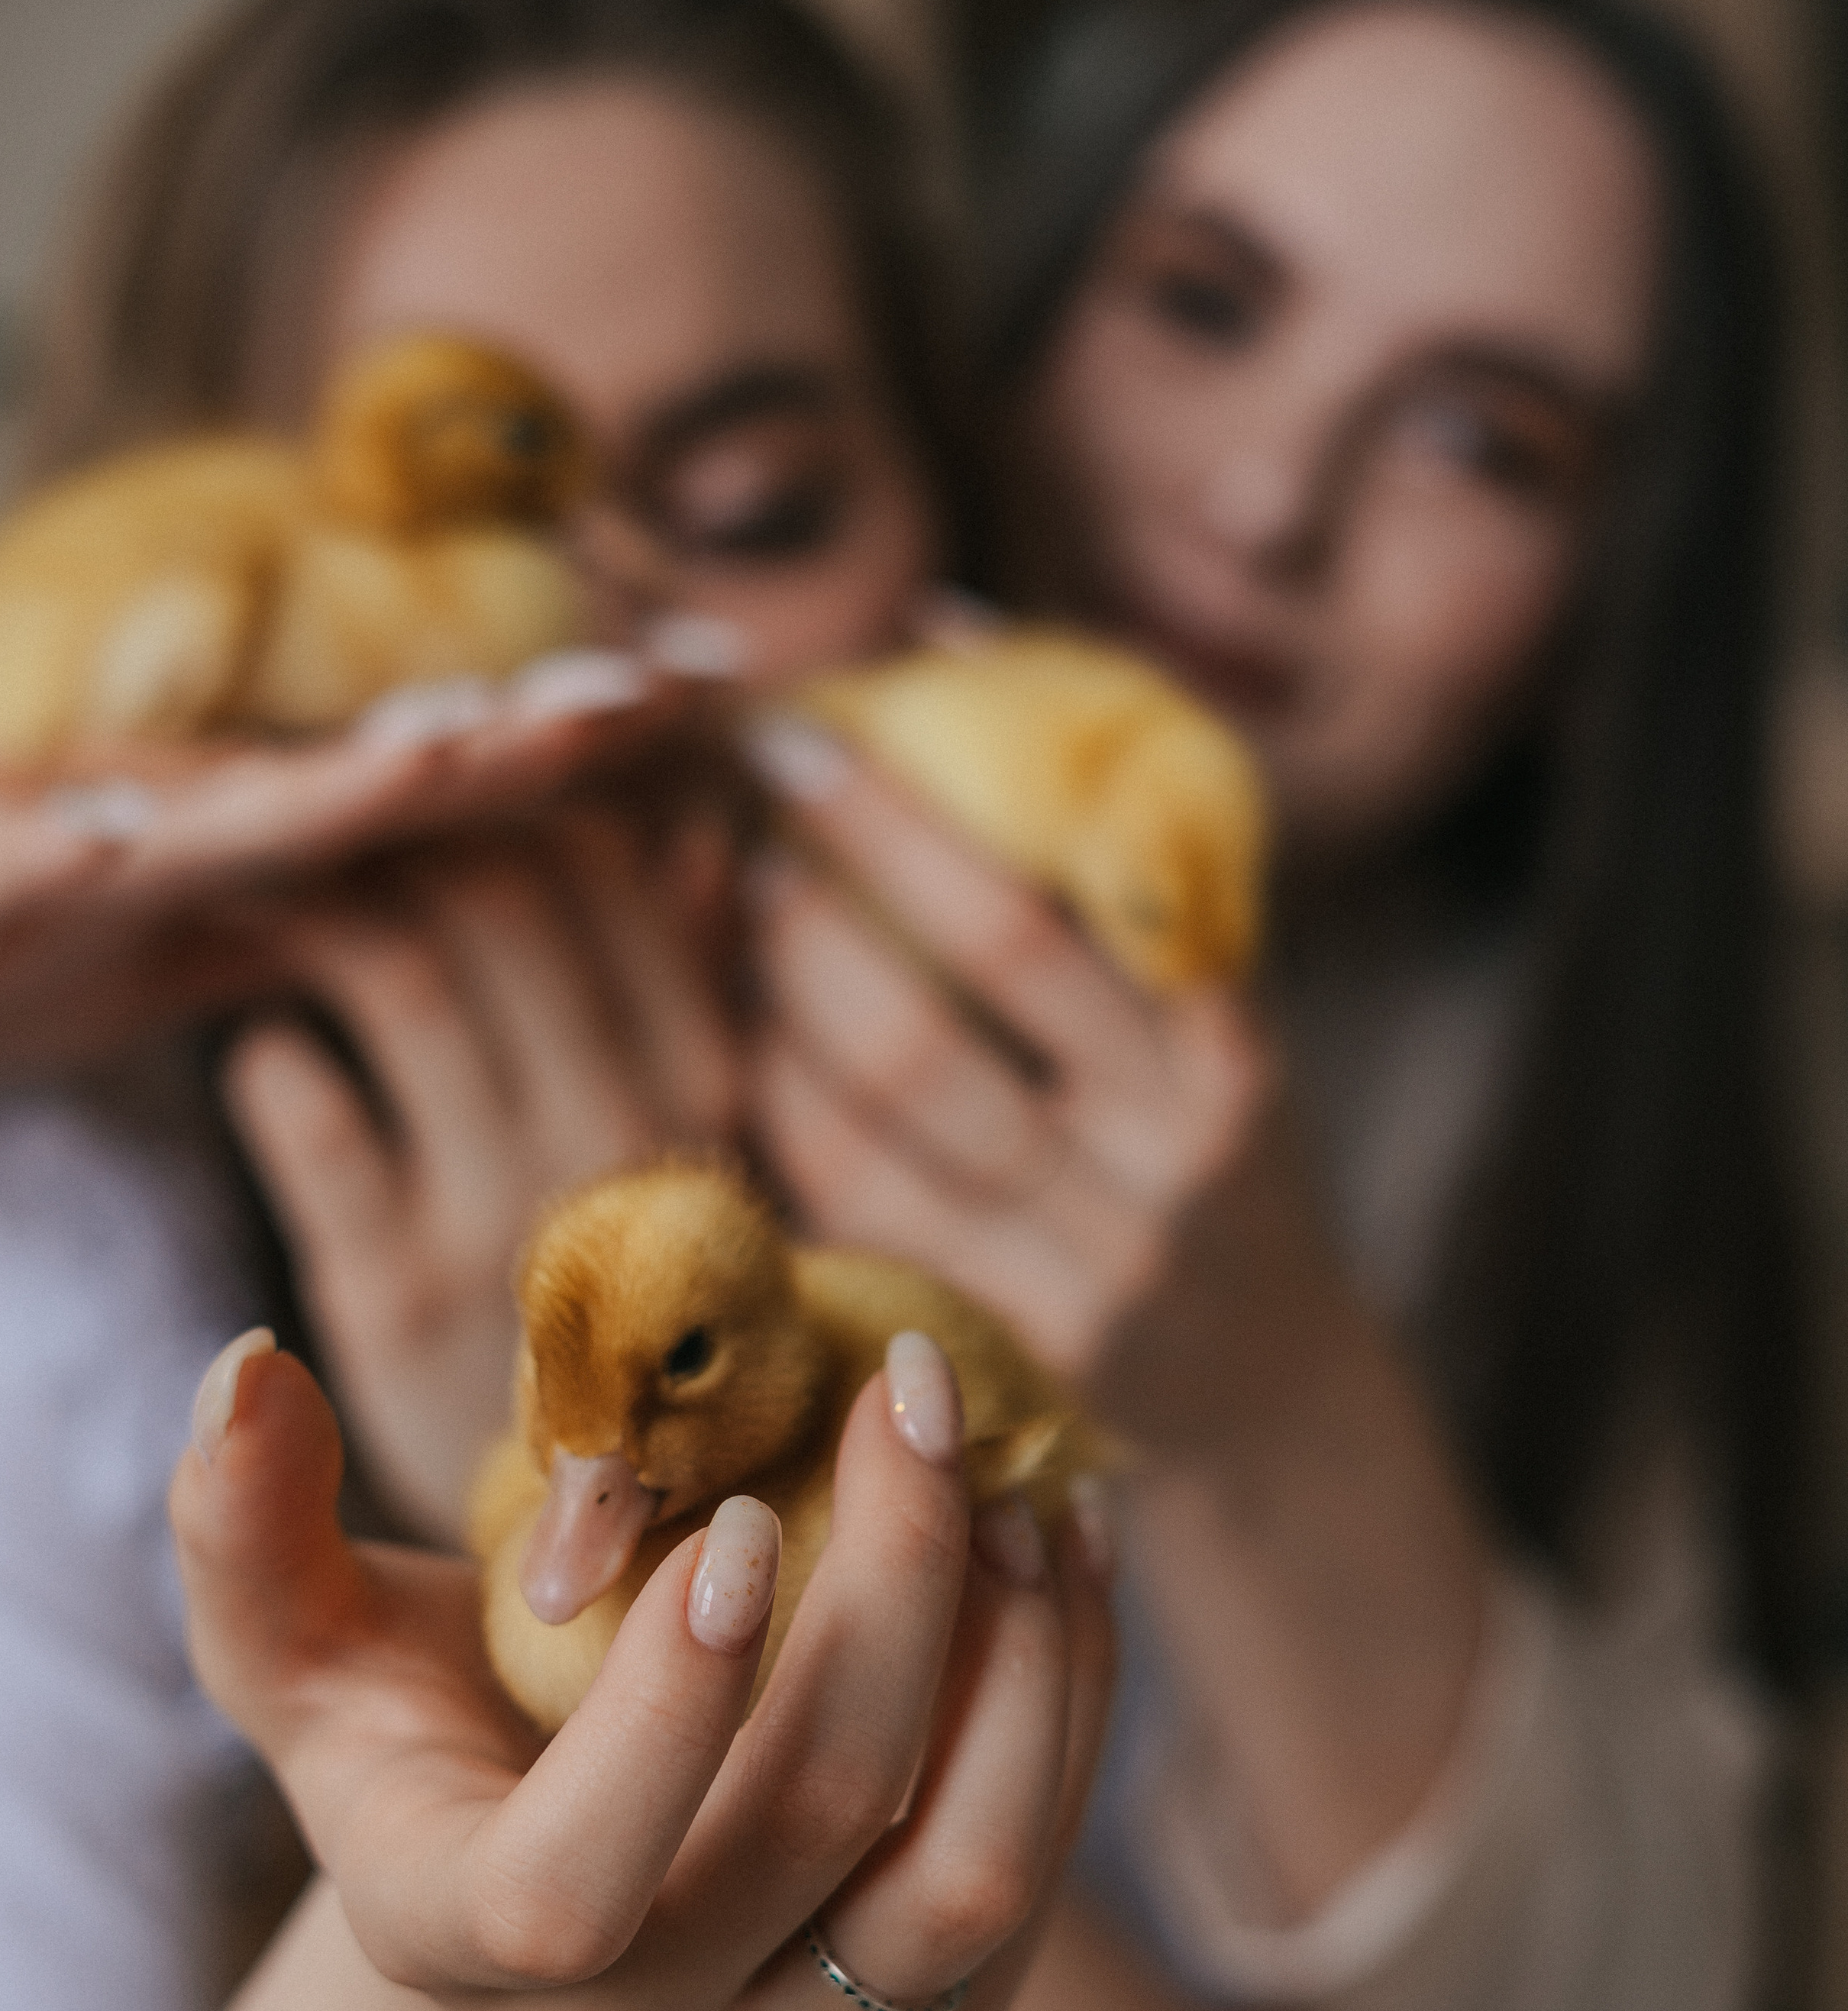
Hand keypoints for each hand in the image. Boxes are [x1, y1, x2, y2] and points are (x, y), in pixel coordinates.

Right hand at [0, 665, 715, 1091]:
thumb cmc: (5, 953)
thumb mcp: (198, 950)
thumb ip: (328, 922)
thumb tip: (483, 918)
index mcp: (264, 843)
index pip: (453, 788)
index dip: (581, 747)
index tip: (725, 707)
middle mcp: (197, 820)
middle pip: (384, 772)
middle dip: (522, 738)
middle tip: (656, 697)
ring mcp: (82, 841)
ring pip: (229, 806)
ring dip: (343, 780)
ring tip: (455, 752)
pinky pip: (15, 862)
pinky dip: (62, 841)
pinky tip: (118, 836)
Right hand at [169, 1331, 1114, 2010]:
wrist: (543, 1888)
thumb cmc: (420, 1723)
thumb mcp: (304, 1634)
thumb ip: (249, 1525)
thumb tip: (245, 1367)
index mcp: (450, 1936)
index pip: (565, 1887)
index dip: (670, 1714)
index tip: (747, 1523)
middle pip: (814, 1827)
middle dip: (898, 1585)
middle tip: (922, 1402)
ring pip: (963, 1885)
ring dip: (1024, 1659)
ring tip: (1021, 1487)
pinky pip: (1029, 1908)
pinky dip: (1069, 1724)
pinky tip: (1058, 1580)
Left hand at [221, 820, 742, 1537]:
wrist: (615, 1581)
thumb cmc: (653, 1358)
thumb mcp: (700, 1177)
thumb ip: (695, 1006)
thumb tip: (699, 839)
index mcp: (714, 1101)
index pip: (599, 865)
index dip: (501, 787)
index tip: (437, 773)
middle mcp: (629, 1147)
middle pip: (494, 892)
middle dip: (389, 816)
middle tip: (317, 802)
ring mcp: (509, 1219)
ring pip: (403, 974)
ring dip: (310, 902)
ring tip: (264, 883)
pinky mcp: (391, 1296)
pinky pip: (306, 1112)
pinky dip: (270, 1063)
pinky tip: (266, 1056)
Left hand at [744, 736, 1344, 1453]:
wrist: (1278, 1390)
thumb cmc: (1220, 1148)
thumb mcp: (1215, 999)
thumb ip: (1106, 835)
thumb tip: (950, 620)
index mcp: (1226, 1064)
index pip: (1037, 924)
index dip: (896, 829)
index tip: (801, 743)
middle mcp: (1162, 1173)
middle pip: (939, 1025)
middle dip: (812, 913)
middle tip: (738, 830)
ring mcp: (1082, 1275)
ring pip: (881, 1130)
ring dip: (777, 1014)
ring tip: (732, 918)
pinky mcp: (1011, 1352)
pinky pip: (863, 1217)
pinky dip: (788, 1123)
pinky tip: (744, 1047)